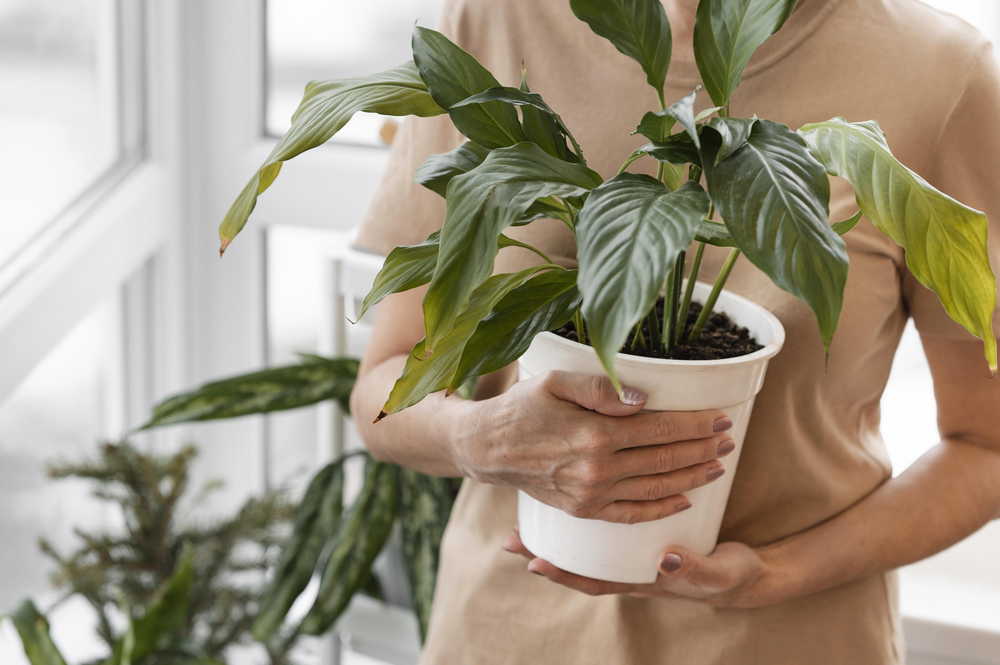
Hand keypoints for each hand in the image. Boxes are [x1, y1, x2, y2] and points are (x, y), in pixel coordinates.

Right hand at [450, 370, 734, 523]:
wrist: (488, 448)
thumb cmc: (522, 407)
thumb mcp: (555, 382)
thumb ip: (600, 389)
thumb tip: (643, 399)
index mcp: (595, 435)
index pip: (660, 429)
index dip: (694, 424)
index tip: (720, 418)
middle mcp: (597, 470)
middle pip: (665, 460)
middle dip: (702, 449)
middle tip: (729, 439)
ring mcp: (591, 495)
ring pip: (655, 488)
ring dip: (692, 477)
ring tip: (717, 465)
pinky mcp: (584, 510)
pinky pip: (631, 514)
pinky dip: (661, 508)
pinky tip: (684, 499)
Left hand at [504, 530, 783, 608]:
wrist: (750, 571)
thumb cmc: (732, 575)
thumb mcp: (719, 573)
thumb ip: (695, 569)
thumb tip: (664, 560)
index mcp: (642, 580)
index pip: (594, 580)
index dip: (563, 573)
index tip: (531, 564)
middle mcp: (631, 568)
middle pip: (581, 562)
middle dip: (546, 551)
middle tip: (509, 540)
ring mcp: (635, 552)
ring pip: (589, 545)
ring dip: (557, 532)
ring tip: (522, 517)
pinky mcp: (646, 531)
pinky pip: (609, 524)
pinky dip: (588, 515)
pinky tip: (572, 493)